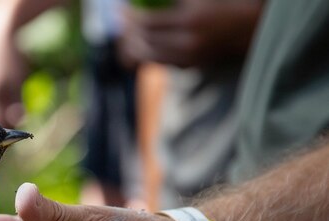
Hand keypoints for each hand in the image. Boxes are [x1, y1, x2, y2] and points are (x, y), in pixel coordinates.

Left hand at [121, 0, 261, 67]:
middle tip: (121, 23)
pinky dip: (149, 54)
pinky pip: (162, 62)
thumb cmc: (219, 4)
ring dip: (134, 46)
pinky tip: (142, 46)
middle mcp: (188, 43)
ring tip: (126, 36)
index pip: (149, 22)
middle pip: (146, 41)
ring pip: (151, 56)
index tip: (120, 10)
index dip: (131, 17)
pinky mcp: (191, 66)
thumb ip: (170, 0)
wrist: (247, 26)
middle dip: (129, 32)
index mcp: (190, 21)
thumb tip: (143, 4)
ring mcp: (190, 58)